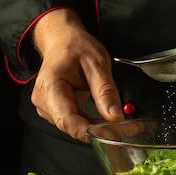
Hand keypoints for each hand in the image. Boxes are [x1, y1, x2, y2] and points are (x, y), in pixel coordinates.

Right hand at [30, 9, 123, 141]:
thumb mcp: (97, 63)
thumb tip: (115, 116)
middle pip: (73, 126)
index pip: (68, 120)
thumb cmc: (75, 47)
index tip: (115, 134)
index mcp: (50, 86)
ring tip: (124, 124)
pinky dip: (94, 124)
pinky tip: (108, 121)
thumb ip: (105, 91)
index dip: (91, 132)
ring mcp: (48, 107)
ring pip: (76, 127)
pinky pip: (76, 123)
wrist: (62, 40)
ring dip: (100, 128)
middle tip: (131, 128)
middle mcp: (44, 100)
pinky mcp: (56, 110)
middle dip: (102, 131)